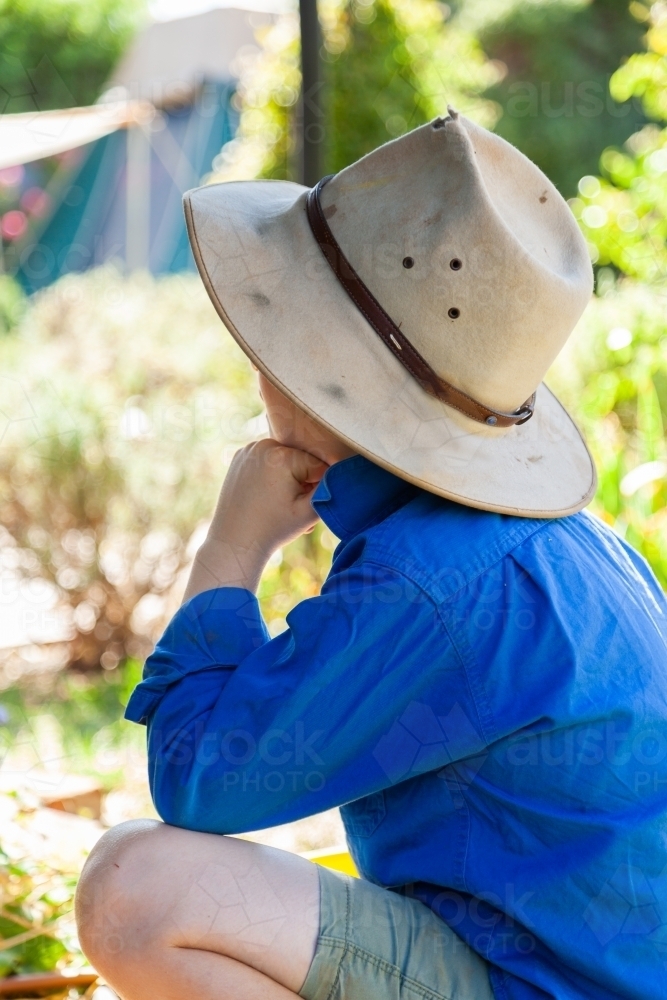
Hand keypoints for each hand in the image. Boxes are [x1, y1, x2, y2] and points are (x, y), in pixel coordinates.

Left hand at [183, 440, 327, 601]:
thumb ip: (331, 488)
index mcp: (281, 455)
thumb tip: (342, 471)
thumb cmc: (273, 529)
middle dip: (304, 481)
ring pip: (286, 460)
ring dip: (290, 478)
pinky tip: (269, 496)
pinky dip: (274, 475)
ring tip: (281, 503)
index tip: (305, 506)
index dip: (318, 487)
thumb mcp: (310, 511)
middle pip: (301, 460)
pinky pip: (269, 461)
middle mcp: (263, 445)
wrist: (234, 543)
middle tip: (294, 508)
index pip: (318, 465)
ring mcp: (249, 450)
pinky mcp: (240, 457)